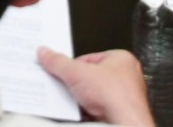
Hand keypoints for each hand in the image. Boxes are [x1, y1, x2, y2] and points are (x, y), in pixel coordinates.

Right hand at [38, 47, 154, 126]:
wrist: (124, 126)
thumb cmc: (115, 97)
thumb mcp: (77, 73)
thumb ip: (58, 62)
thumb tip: (46, 54)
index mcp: (122, 59)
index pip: (89, 58)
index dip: (72, 65)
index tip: (60, 69)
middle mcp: (126, 77)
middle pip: (89, 76)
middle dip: (75, 83)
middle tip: (63, 85)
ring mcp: (123, 98)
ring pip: (92, 95)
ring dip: (79, 98)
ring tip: (71, 100)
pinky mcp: (118, 114)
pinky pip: (96, 109)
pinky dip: (85, 111)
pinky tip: (78, 112)